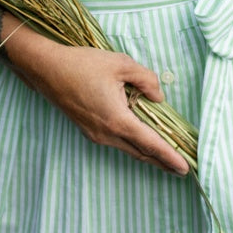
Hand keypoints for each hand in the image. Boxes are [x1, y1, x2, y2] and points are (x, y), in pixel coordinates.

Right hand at [0, 18, 189, 175]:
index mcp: (117, 119)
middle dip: (163, 161)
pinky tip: (143, 139)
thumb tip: (158, 97)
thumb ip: (147, 80)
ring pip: (128, 148)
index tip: (186, 169)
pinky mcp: (89, 131)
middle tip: (182, 169)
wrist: (46, 69)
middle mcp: (106, 134)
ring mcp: (96, 135)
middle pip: (141, 152)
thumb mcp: (121, 64)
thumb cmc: (82, 64)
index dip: (170, 157)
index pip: (150, 143)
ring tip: (168, 157)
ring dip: (148, 153)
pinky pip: (117, 142)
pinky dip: (134, 144)